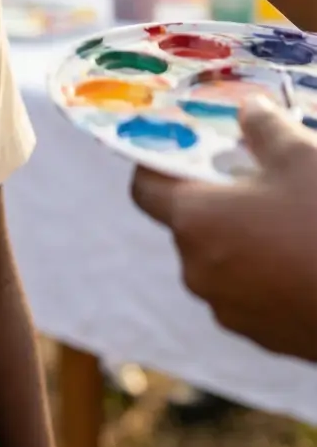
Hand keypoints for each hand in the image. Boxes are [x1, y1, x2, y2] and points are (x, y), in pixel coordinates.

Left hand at [132, 99, 316, 360]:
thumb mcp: (300, 155)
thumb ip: (264, 127)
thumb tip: (248, 109)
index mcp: (193, 220)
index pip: (145, 188)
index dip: (158, 165)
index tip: (185, 150)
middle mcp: (198, 269)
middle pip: (188, 222)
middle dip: (214, 198)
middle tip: (252, 178)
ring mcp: (230, 309)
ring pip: (220, 259)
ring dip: (241, 238)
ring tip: (286, 219)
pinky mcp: (263, 337)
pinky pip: (249, 292)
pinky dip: (264, 273)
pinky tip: (303, 257)